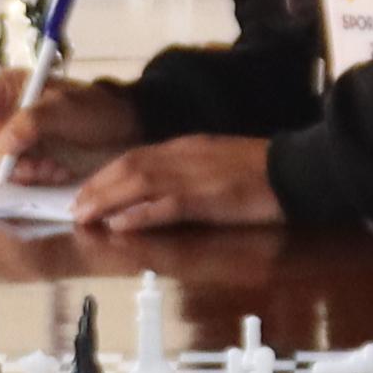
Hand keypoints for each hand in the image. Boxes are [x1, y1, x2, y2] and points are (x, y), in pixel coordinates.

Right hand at [0, 72, 134, 178]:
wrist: (123, 130)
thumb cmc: (96, 110)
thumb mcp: (65, 110)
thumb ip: (31, 123)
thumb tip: (3, 145)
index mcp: (8, 89)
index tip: (11, 144)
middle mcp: (4, 113)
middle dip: (9, 159)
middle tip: (38, 164)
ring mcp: (13, 139)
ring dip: (24, 172)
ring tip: (53, 168)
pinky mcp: (25, 161)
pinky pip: (15, 178)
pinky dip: (35, 178)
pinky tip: (57, 172)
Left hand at [64, 134, 284, 232]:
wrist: (297, 168)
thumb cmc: (264, 171)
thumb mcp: (219, 162)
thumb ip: (189, 170)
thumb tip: (162, 188)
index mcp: (187, 147)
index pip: (135, 156)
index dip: (107, 175)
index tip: (87, 190)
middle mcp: (184, 156)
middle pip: (128, 167)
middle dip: (97, 188)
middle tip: (74, 207)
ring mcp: (194, 176)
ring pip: (138, 183)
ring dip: (107, 200)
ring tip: (84, 216)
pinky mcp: (207, 198)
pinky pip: (165, 206)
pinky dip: (139, 214)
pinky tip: (120, 224)